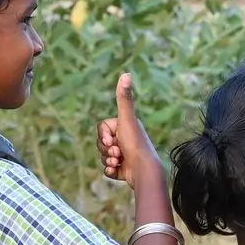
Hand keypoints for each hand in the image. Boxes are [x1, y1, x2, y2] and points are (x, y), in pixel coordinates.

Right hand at [99, 73, 161, 189]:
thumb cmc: (135, 144)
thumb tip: (126, 74)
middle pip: (100, 143)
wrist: (143, 171)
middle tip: (117, 153)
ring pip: (103, 156)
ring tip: (118, 162)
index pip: (102, 128)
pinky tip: (118, 171)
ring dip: (107, 160)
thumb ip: (124, 98)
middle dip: (105, 149)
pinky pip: (107, 169)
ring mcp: (124, 155)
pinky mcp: (123, 170)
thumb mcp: (127, 119)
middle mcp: (126, 139)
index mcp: (126, 126)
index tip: (110, 141)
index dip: (102, 136)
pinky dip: (110, 171)